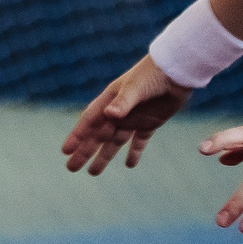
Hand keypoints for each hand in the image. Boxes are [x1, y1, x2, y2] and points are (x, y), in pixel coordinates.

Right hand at [62, 55, 190, 173]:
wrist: (177, 70)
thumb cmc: (152, 74)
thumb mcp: (136, 87)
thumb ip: (123, 102)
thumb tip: (109, 115)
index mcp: (109, 102)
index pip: (89, 123)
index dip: (77, 137)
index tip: (65, 151)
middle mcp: (118, 113)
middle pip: (98, 137)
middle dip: (85, 152)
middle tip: (71, 169)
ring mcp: (133, 119)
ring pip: (115, 142)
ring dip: (104, 156)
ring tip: (93, 173)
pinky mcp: (150, 123)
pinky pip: (139, 141)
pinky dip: (135, 152)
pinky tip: (129, 165)